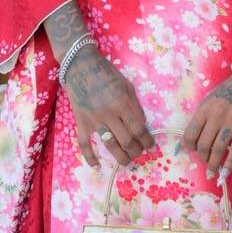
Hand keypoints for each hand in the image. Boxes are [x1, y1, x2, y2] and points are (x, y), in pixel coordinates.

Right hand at [62, 47, 153, 167]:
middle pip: (126, 140)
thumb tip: (142, 124)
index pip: (138, 128)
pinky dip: (90, 157)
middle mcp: (109, 114)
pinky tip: (97, 165)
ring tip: (126, 161)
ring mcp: (94, 120)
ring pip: (109, 145)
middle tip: (139, 154)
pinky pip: (84, 144)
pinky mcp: (81, 123)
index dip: (147, 140)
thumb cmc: (107, 74)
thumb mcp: (126, 84)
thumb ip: (134, 104)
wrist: (81, 67)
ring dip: (120, 157)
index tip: (150, 146)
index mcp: (122, 103)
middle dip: (136, 151)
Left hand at [181, 72, 231, 179]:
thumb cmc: (228, 90)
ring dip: (212, 163)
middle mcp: (216, 117)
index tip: (190, 150)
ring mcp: (231, 123)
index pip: (190, 133)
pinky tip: (225, 172)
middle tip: (203, 160)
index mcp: (205, 108)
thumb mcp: (210, 100)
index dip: (188, 145)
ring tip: (211, 171)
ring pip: (217, 150)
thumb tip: (190, 138)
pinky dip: (229, 164)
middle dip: (201, 156)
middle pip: (203, 144)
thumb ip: (201, 117)